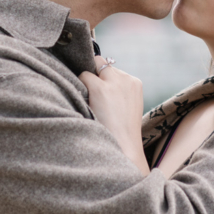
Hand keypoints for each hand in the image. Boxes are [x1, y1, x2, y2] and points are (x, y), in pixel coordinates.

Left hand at [79, 57, 149, 172]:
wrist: (123, 150)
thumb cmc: (121, 134)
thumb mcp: (126, 108)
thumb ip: (117, 91)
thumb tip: (94, 77)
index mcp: (135, 83)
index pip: (112, 70)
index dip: (102, 80)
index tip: (99, 94)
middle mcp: (126, 79)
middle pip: (101, 64)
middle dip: (93, 76)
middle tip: (89, 96)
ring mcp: (113, 82)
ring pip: (90, 70)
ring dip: (85, 83)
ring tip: (88, 104)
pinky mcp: (99, 88)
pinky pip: (81, 77)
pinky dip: (78, 89)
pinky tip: (84, 105)